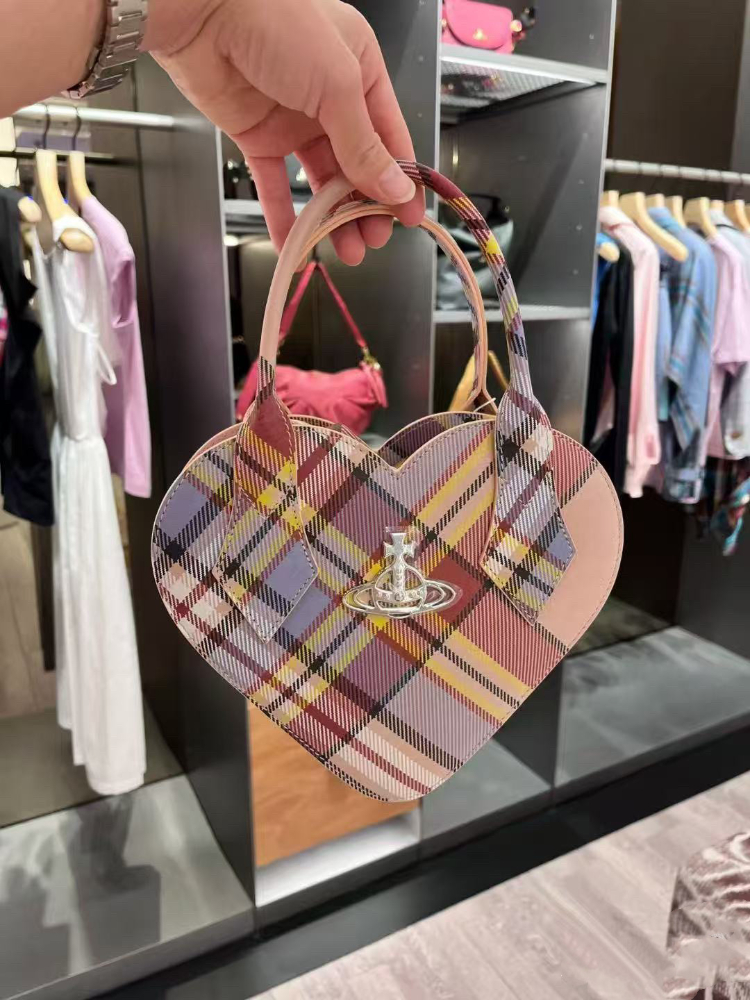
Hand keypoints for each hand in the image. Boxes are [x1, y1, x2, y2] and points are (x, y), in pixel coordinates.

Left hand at [146, 0, 424, 263]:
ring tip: (346, 250)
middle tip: (374, 239)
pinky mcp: (257, 136)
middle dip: (367, 206)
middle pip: (357, 164)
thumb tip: (396, 188)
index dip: (401, 179)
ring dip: (334, 218)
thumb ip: (365, 146)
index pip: (390, 136)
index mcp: (361, 71)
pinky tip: (297, 245)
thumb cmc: (278, 23)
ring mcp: (293, 119)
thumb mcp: (338, 86)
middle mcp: (330, 96)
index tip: (409, 218)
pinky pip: (276, 185)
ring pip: (321, 180)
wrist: (203, 10)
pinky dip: (286, 216)